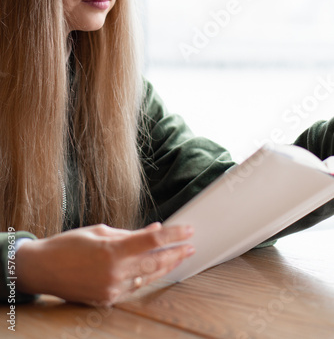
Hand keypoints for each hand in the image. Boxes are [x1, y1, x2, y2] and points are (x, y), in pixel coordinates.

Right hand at [15, 223, 193, 305]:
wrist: (42, 269)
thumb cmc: (68, 245)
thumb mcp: (99, 231)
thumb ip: (129, 234)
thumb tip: (154, 231)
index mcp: (113, 251)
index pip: (153, 242)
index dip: (174, 235)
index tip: (187, 229)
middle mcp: (115, 273)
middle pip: (155, 263)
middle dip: (176, 253)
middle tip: (190, 245)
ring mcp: (111, 289)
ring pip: (147, 278)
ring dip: (165, 267)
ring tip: (179, 257)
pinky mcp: (107, 299)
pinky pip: (133, 287)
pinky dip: (145, 277)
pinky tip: (154, 270)